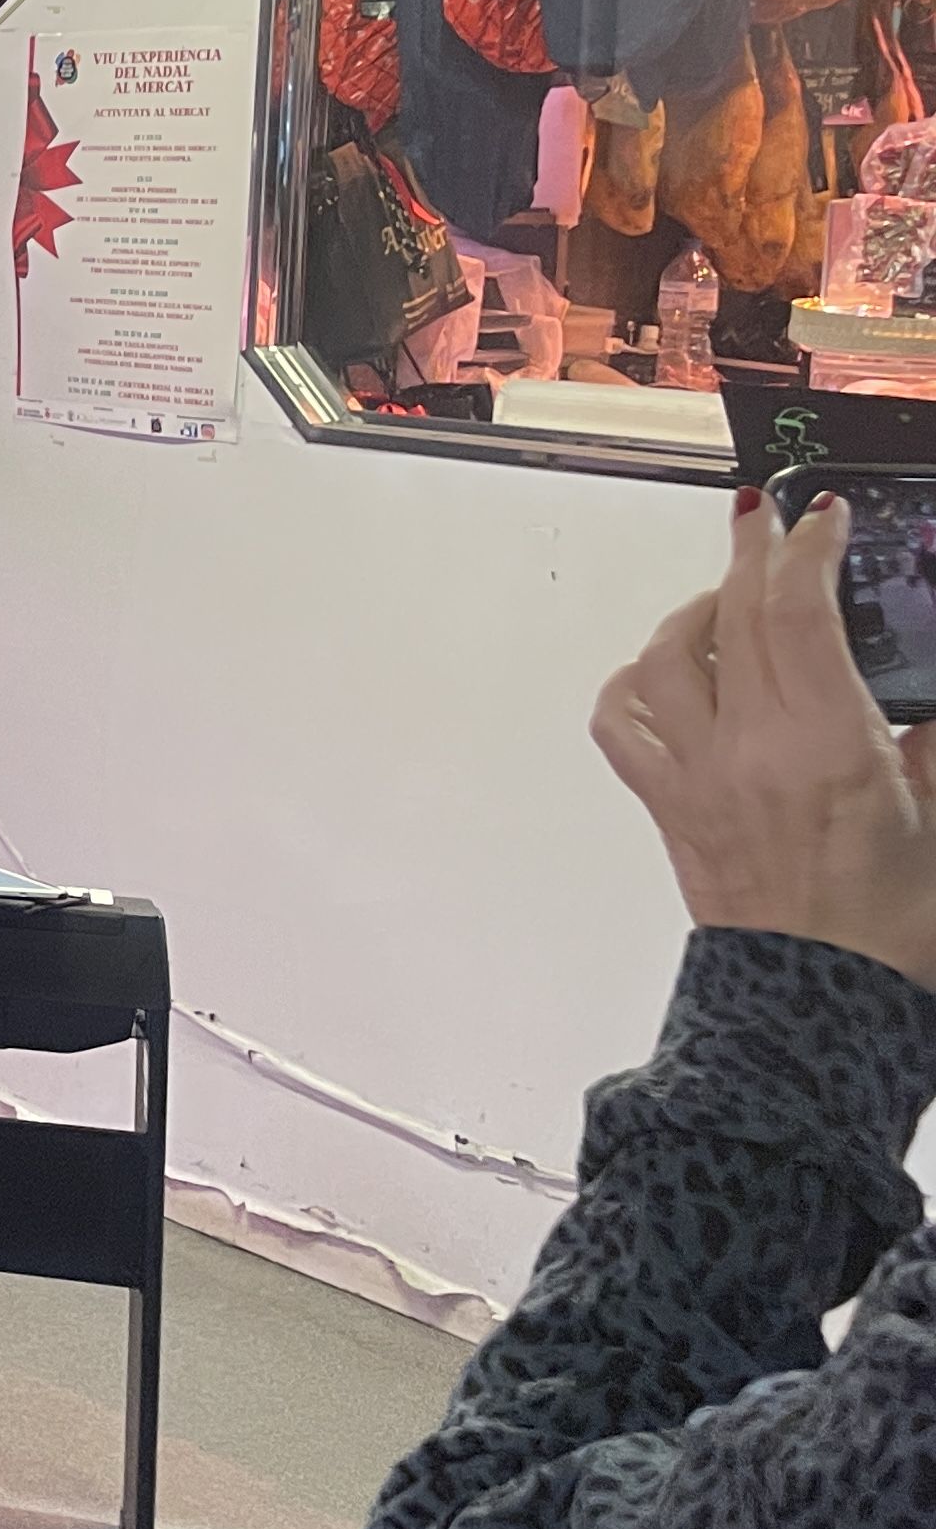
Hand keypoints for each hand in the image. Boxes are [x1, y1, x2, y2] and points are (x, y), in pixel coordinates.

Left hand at [591, 496, 935, 990]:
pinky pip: (623, 726)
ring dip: (691, 614)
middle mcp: (751, 750)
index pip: (798, 612)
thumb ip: (929, 741)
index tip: (821, 517)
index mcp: (829, 746)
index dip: (806, 549)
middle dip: (753, 555)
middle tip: (771, 522)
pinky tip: (663, 674)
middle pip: (732, 618)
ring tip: (725, 601)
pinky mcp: (667, 808)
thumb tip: (919, 689)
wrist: (822, 1011)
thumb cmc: (891, 929)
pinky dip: (635, 685)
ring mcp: (697, 777)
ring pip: (664, 660)